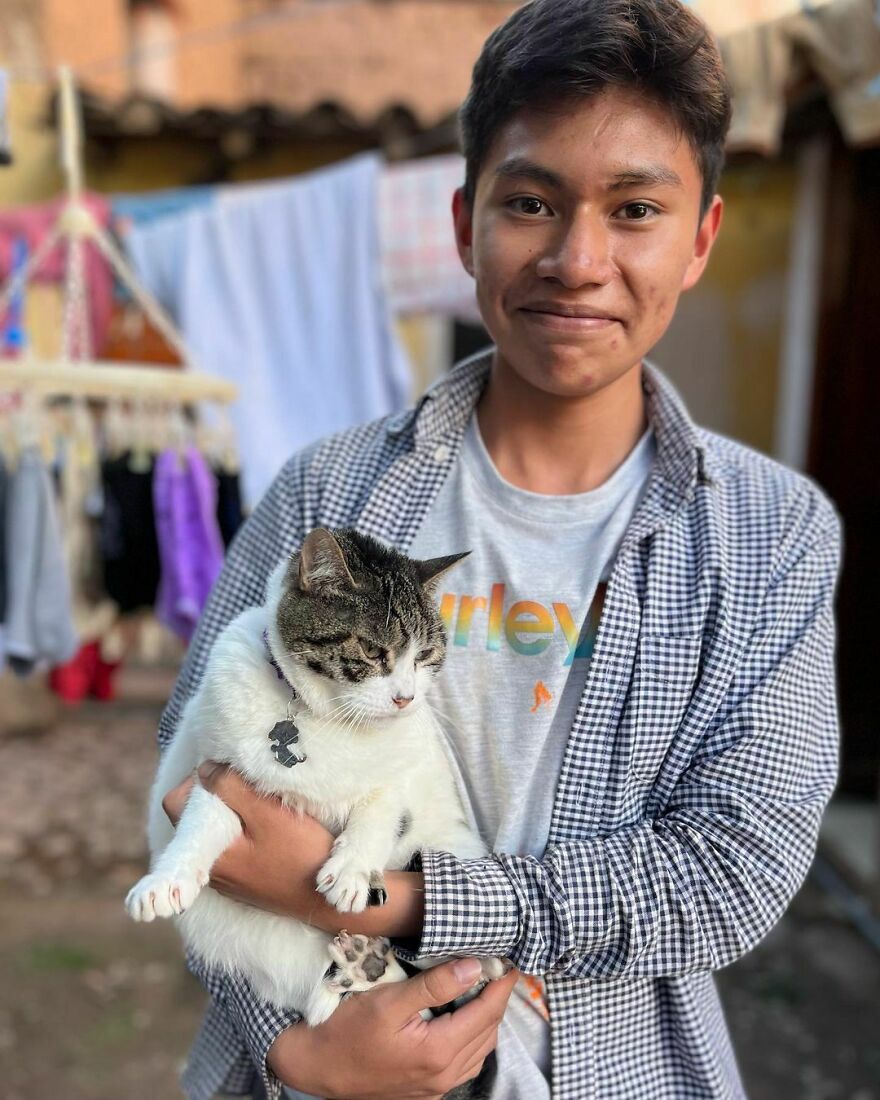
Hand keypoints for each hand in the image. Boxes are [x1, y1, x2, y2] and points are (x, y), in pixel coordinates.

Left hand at [162, 764, 424, 935]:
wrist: (328, 901)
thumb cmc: (301, 856)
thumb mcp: (269, 815)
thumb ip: (232, 790)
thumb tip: (203, 769)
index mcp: (209, 853)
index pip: (176, 804)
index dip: (196, 780)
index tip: (227, 771)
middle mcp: (212, 869)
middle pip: (195, 816)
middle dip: (216, 792)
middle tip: (247, 782)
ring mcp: (229, 877)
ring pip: (214, 829)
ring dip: (231, 809)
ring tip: (260, 799)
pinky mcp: (246, 880)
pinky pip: (231, 845)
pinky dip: (243, 827)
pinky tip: (268, 822)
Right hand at [268, 956, 519, 1098]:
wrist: (319, 1067)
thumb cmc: (348, 1030)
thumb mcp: (389, 1000)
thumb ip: (434, 985)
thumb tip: (474, 967)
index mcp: (439, 1051)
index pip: (487, 1012)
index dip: (501, 985)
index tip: (510, 961)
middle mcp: (445, 1074)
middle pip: (488, 1032)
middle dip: (498, 999)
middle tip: (499, 970)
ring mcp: (437, 1086)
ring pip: (481, 1050)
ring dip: (488, 1020)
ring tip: (486, 989)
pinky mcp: (427, 1089)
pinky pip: (466, 1063)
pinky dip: (474, 1039)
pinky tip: (464, 1020)